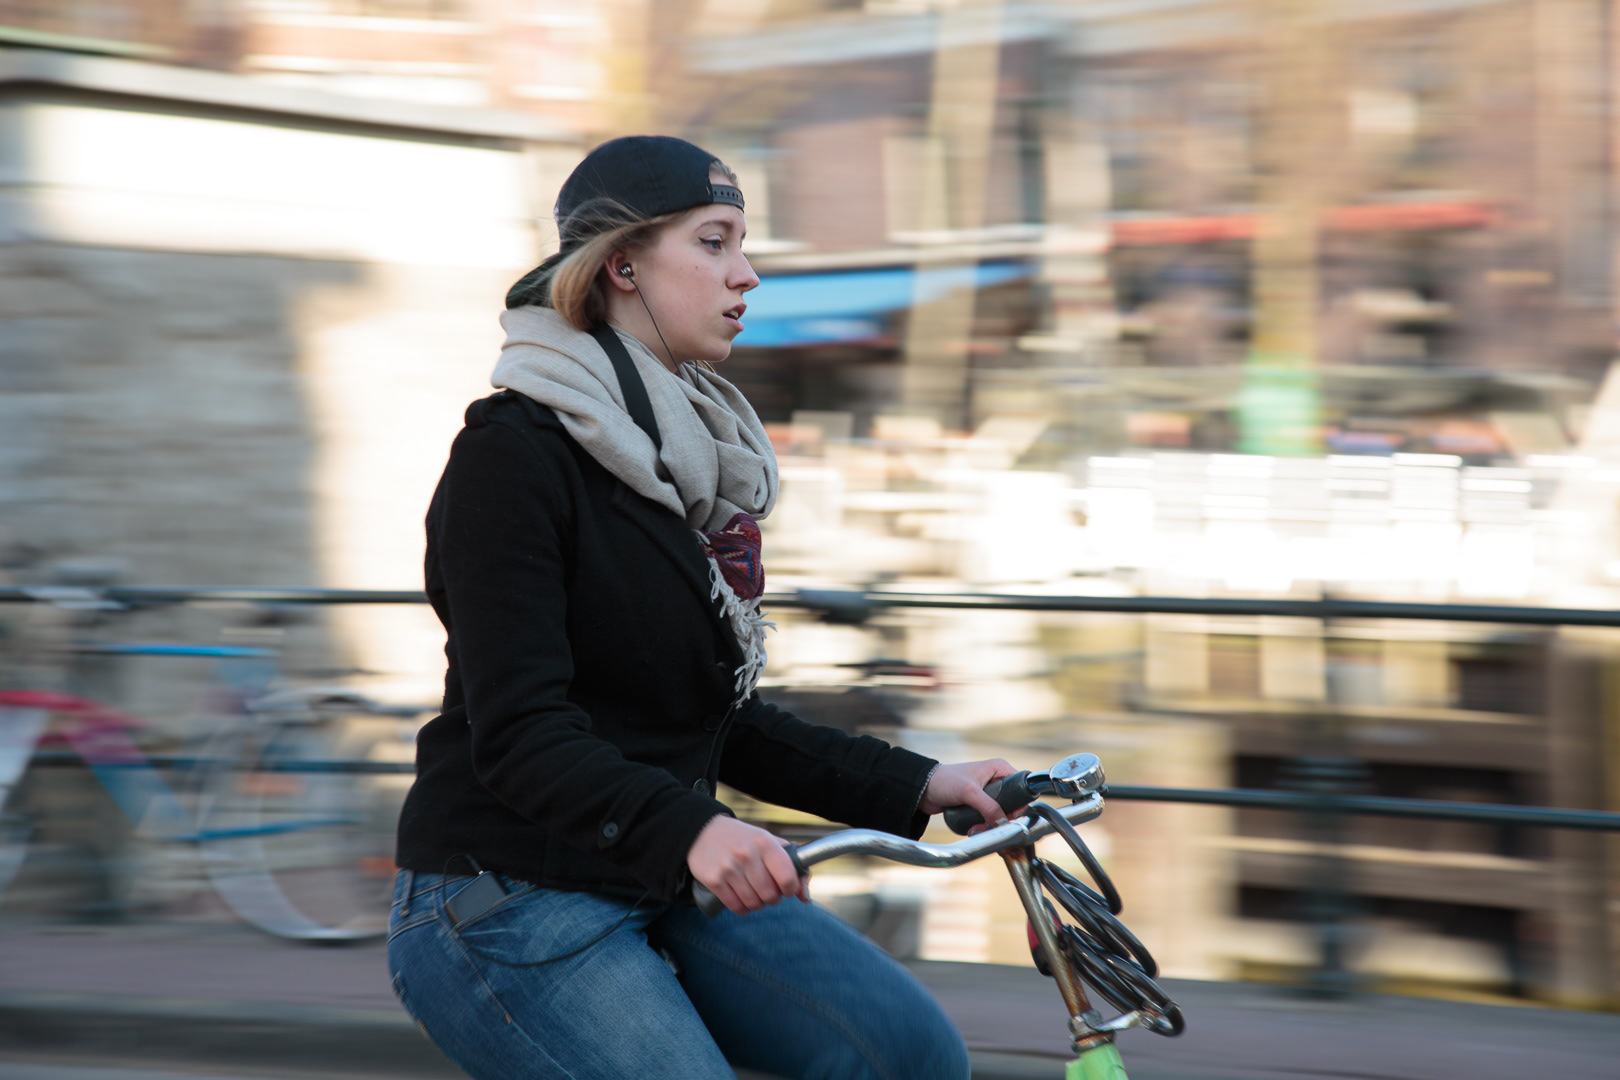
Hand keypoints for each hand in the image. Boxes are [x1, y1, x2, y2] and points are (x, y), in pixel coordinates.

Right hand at [687, 815, 806, 914]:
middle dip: (772, 897)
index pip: (787, 878)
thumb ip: (793, 866)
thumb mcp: (770, 843)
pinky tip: (741, 896)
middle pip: (770, 895)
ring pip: (754, 903)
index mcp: (765, 842)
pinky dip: (743, 907)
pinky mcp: (714, 880)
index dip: (790, 888)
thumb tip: (805, 897)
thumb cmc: (744, 839)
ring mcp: (729, 868)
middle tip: (767, 889)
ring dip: (757, 903)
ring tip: (753, 891)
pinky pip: (736, 907)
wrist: (703, 831)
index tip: (785, 887)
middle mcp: (747, 855)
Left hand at [919, 758, 1021, 828]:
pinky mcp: (979, 804)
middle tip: (992, 826)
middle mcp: (996, 779)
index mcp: (999, 768)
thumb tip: (1003, 822)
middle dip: (1003, 819)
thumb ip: (988, 806)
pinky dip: (983, 826)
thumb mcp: (969, 792)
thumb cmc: (944, 781)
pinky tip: (972, 829)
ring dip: (991, 825)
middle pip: (1012, 804)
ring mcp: (988, 793)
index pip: (1021, 786)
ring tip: (976, 828)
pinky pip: (989, 818)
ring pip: (1000, 814)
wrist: (923, 790)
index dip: (1020, 803)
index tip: (1013, 817)